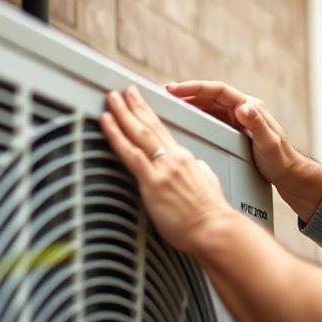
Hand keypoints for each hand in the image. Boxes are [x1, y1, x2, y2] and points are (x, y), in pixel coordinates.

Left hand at [100, 86, 228, 254]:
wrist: (215, 229)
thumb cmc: (211, 213)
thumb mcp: (207, 183)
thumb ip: (197, 172)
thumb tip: (195, 168)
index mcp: (184, 158)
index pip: (161, 129)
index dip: (147, 112)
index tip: (137, 101)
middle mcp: (173, 158)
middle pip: (148, 125)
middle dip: (132, 105)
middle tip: (121, 91)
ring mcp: (162, 169)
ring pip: (138, 133)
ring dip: (121, 113)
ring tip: (110, 99)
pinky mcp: (153, 183)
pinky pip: (130, 154)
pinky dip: (116, 135)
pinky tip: (106, 124)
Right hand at [165, 81, 300, 187]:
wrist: (289, 174)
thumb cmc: (281, 160)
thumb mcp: (268, 143)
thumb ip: (257, 124)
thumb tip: (244, 106)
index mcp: (250, 106)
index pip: (219, 91)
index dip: (197, 87)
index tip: (177, 88)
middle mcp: (244, 109)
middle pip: (211, 95)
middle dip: (189, 92)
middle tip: (167, 93)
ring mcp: (239, 119)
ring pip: (210, 105)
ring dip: (191, 103)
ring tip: (171, 103)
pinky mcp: (235, 130)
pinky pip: (212, 118)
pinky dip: (197, 116)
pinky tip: (186, 119)